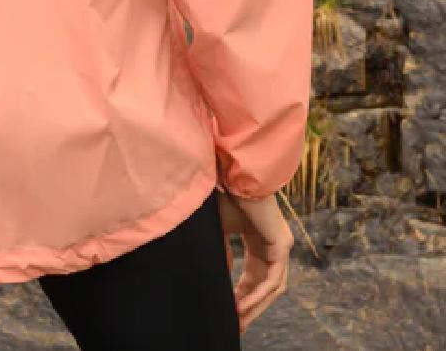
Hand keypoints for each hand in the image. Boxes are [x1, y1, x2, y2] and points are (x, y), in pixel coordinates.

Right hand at [216, 188, 293, 334]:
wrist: (235, 176)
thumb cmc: (226, 196)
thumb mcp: (221, 230)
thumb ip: (224, 253)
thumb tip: (222, 276)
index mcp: (261, 242)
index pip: (255, 277)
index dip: (242, 295)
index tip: (229, 311)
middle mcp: (275, 247)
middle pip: (266, 286)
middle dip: (250, 307)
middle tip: (236, 326)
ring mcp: (281, 246)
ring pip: (272, 288)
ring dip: (255, 306)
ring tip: (238, 320)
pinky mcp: (281, 246)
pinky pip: (273, 280)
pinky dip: (258, 295)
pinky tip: (242, 305)